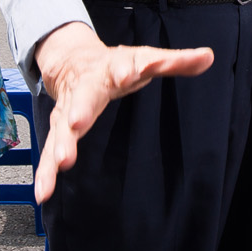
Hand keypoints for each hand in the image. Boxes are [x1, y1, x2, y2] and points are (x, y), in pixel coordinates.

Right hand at [32, 22, 213, 202]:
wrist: (73, 61)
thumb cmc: (115, 65)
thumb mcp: (144, 57)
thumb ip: (175, 62)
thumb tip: (209, 57)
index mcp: (110, 69)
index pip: (121, 68)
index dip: (125, 70)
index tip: (127, 72)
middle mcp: (85, 89)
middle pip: (82, 100)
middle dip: (79, 111)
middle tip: (76, 122)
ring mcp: (68, 112)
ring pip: (61, 131)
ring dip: (59, 148)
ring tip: (59, 165)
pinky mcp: (60, 132)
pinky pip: (50, 154)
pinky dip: (45, 173)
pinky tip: (42, 193)